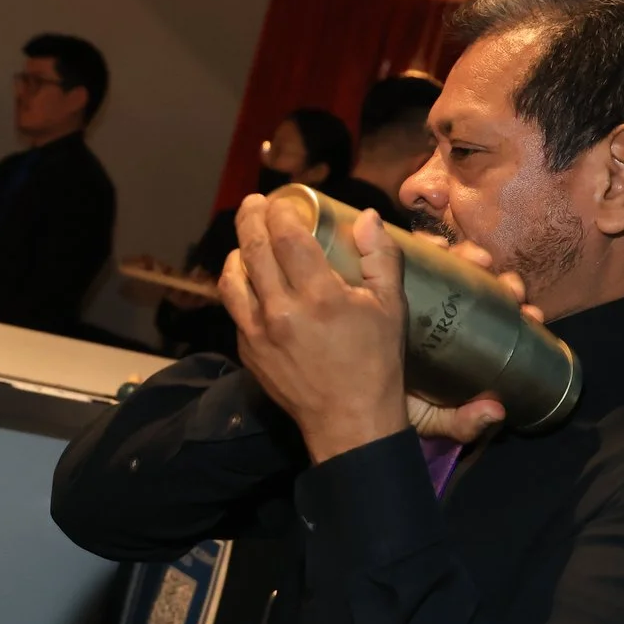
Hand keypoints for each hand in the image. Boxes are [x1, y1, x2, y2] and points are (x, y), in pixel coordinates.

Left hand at [220, 194, 408, 463]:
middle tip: (254, 204)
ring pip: (231, 278)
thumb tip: (366, 217)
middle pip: (252, 249)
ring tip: (246, 239)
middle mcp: (281, 312)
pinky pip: (234, 309)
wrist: (350, 423)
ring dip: (237, 251)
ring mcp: (258, 334)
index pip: (286, 236)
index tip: (284, 200)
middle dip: (250, 218)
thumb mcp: (391, 308)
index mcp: (319, 297)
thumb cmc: (376, 364)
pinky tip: (251, 281)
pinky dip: (239, 287)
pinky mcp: (247, 352)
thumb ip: (380, 257)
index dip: (281, 211)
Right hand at [403, 240, 543, 444]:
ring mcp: (416, 292)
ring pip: (449, 265)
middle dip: (501, 282)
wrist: (344, 394)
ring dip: (469, 255)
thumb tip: (496, 411)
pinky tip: (431, 243)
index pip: (493, 318)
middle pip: (478, 288)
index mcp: (458, 341)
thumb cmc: (387, 405)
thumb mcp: (429, 419)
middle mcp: (441, 313)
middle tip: (510, 287)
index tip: (531, 314)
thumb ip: (461, 422)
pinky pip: (409, 253)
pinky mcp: (385, 278)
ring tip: (478, 260)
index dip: (515, 310)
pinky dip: (424, 242)